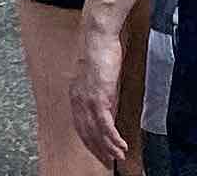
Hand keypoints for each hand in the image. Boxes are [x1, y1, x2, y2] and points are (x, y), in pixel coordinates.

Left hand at [70, 2, 133, 173]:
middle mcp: (78, 100)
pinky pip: (105, 126)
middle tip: (108, 160)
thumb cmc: (100, 50)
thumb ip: (101, 93)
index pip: (80, 125)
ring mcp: (87, 100)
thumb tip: (109, 107)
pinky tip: (120, 145)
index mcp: (76, 95)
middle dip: (98, 149)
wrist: (98, 36)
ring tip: (118, 156)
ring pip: (96, 132)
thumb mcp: (98, 76)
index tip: (98, 150)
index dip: (89, 140)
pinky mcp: (98, 98)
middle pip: (86, 133)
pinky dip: (113, 139)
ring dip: (108, 147)